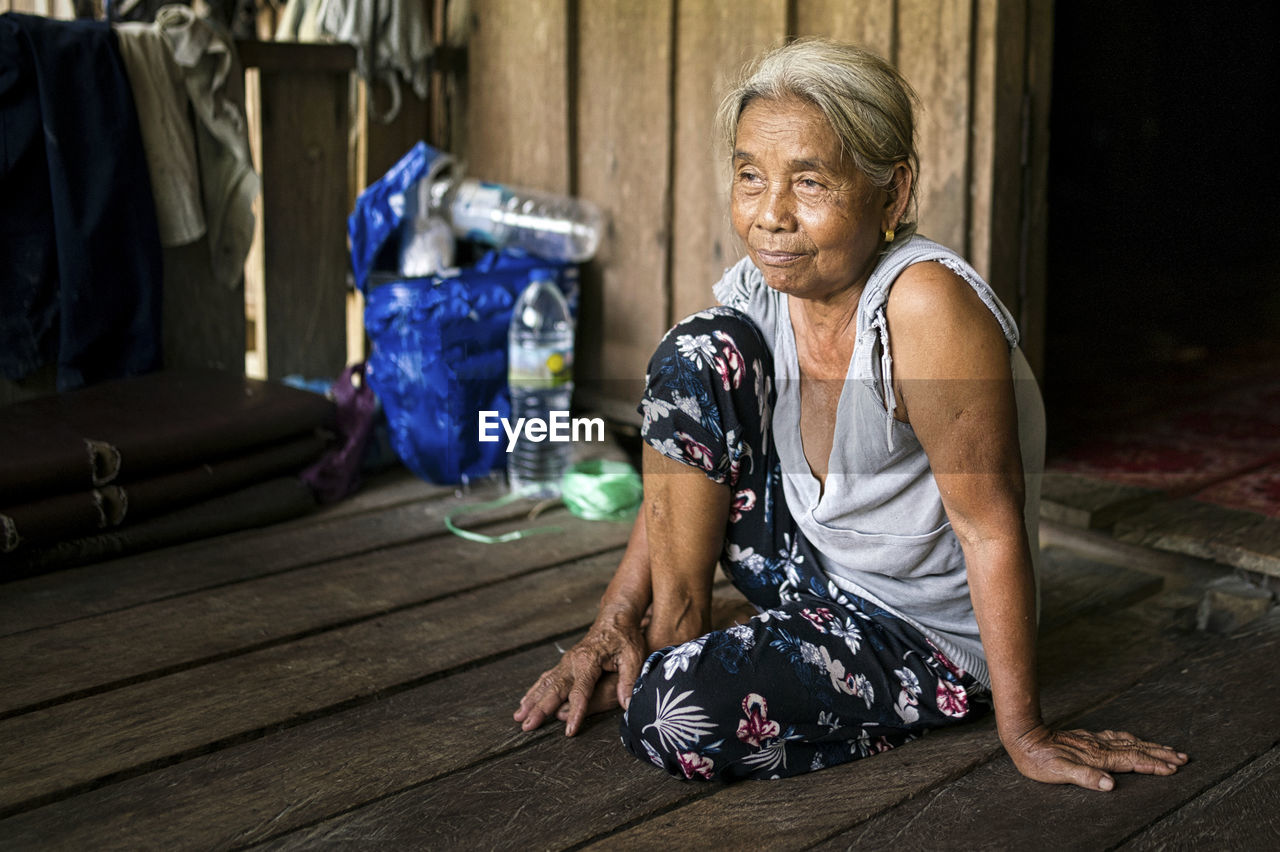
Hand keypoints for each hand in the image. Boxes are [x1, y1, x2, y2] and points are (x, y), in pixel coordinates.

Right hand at [513, 604, 645, 735]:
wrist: (616, 617)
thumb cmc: (625, 637)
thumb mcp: (633, 657)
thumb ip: (628, 681)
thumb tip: (627, 705)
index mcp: (589, 661)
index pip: (580, 692)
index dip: (576, 713)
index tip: (569, 731)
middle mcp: (573, 662)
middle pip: (555, 690)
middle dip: (540, 709)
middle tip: (527, 726)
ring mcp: (567, 662)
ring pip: (546, 684)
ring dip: (532, 701)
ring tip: (518, 717)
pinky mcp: (566, 663)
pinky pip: (547, 678)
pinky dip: (534, 691)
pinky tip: (525, 702)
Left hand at [1006, 724, 1188, 790]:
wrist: (1023, 737)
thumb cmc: (1038, 759)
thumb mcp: (1058, 772)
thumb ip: (1085, 777)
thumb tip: (1110, 785)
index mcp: (1096, 757)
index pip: (1131, 761)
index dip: (1153, 765)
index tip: (1173, 768)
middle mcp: (1099, 747)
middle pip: (1136, 750)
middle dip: (1160, 755)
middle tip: (1183, 758)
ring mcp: (1094, 741)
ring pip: (1130, 742)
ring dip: (1151, 747)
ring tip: (1170, 750)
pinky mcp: (1088, 739)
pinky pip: (1118, 738)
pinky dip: (1134, 740)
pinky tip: (1138, 741)